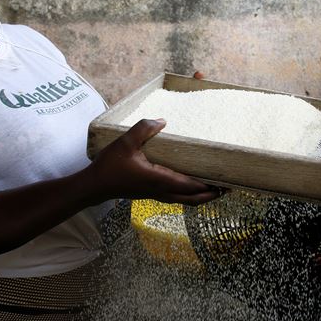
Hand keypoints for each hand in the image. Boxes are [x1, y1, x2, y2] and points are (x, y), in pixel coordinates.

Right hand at [87, 119, 221, 204]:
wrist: (94, 186)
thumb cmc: (109, 167)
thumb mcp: (125, 142)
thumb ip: (143, 129)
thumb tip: (161, 120)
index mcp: (159, 180)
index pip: (190, 186)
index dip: (209, 186)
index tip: (225, 183)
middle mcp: (160, 190)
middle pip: (192, 199)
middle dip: (211, 196)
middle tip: (226, 188)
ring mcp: (155, 194)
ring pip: (184, 200)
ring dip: (200, 196)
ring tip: (212, 188)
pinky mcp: (150, 194)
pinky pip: (175, 197)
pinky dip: (187, 194)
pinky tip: (188, 184)